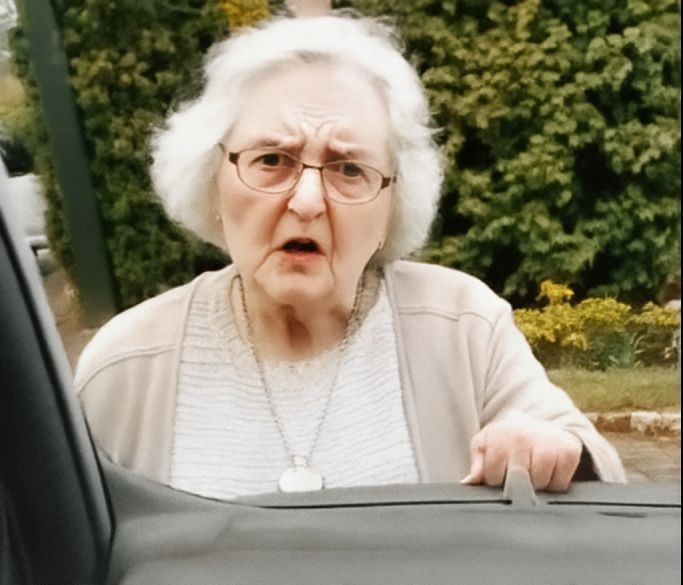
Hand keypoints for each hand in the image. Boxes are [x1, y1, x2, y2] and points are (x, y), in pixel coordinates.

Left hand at [461, 417, 582, 491]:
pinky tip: (548, 472)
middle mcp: (523, 437)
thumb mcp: (485, 445)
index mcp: (499, 436)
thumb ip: (476, 464)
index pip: (494, 476)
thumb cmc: (506, 439)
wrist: (537, 424)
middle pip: (517, 483)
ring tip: (531, 472)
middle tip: (516, 474)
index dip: (495, 481)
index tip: (499, 473)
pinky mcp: (569, 450)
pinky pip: (560, 484)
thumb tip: (468, 482)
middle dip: (515, 486)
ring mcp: (547, 443)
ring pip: (540, 484)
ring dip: (536, 486)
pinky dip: (555, 484)